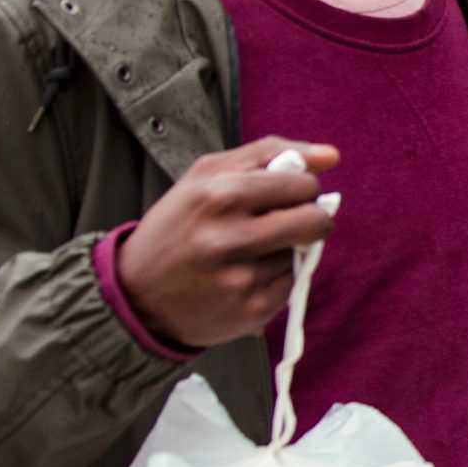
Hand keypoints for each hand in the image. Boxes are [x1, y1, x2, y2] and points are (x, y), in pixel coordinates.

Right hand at [117, 136, 338, 348]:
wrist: (137, 294)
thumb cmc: (177, 226)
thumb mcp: (206, 175)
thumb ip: (268, 154)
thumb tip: (331, 156)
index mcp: (219, 194)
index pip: (301, 185)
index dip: (303, 188)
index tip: (290, 194)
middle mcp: (229, 237)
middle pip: (314, 222)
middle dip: (311, 218)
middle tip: (291, 220)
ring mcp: (241, 279)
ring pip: (300, 254)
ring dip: (285, 250)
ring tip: (246, 252)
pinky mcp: (251, 311)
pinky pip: (290, 286)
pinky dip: (276, 279)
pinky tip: (244, 276)